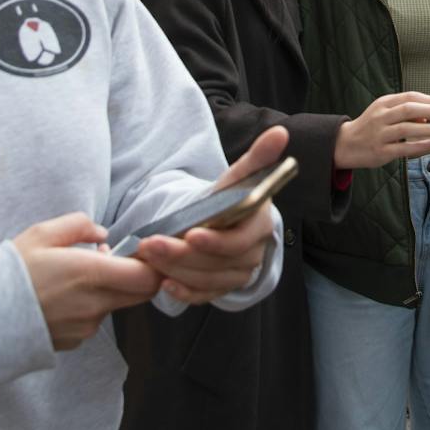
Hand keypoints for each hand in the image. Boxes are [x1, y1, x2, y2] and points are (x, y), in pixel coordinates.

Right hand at [12, 211, 162, 349]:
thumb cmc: (10, 273)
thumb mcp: (41, 234)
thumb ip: (79, 225)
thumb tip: (103, 234)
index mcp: (91, 274)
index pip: (148, 277)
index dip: (152, 264)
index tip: (140, 252)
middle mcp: (95, 304)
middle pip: (141, 294)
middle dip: (136, 276)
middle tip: (112, 260)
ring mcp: (87, 326)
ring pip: (116, 305)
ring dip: (108, 290)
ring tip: (75, 277)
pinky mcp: (76, 340)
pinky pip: (95, 320)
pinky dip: (90, 307)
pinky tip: (63, 298)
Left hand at [133, 125, 287, 305]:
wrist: (220, 219)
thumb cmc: (228, 197)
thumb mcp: (238, 177)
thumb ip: (257, 158)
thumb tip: (281, 133)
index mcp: (260, 225)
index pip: (239, 241)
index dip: (215, 242)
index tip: (189, 234)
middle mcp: (253, 254)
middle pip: (217, 264)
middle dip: (181, 254)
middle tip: (149, 243)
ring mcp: (239, 274)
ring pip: (206, 281)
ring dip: (175, 270)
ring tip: (148, 255)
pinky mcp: (222, 288)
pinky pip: (202, 296)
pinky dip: (182, 292)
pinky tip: (163, 283)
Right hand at [334, 91, 429, 167]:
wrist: (345, 144)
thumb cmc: (371, 126)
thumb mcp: (384, 112)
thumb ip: (405, 111)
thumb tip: (428, 115)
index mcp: (383, 103)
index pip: (410, 97)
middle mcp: (381, 117)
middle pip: (410, 109)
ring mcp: (380, 134)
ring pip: (407, 128)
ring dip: (429, 128)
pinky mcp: (380, 151)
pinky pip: (403, 148)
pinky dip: (419, 145)